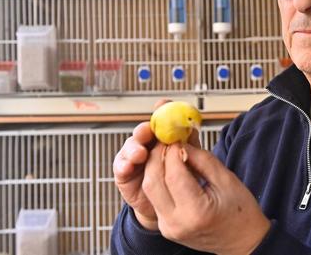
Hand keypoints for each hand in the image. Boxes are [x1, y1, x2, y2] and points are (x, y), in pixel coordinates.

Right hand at [113, 99, 199, 229]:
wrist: (171, 202)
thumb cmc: (180, 176)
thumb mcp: (187, 156)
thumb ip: (187, 139)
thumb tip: (190, 123)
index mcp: (162, 136)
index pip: (158, 120)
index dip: (159, 113)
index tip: (161, 107)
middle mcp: (146, 143)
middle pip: (141, 131)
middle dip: (143, 131)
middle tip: (147, 132)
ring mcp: (133, 157)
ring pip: (130, 147)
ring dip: (134, 148)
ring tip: (140, 153)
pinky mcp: (123, 173)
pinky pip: (120, 167)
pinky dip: (123, 165)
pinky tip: (128, 166)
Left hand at [143, 143, 270, 254]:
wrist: (242, 241)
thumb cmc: (240, 212)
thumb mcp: (226, 180)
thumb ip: (202, 159)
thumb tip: (181, 143)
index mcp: (196, 212)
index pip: (173, 174)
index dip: (172, 152)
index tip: (177, 138)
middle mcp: (176, 222)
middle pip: (152, 182)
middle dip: (156, 156)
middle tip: (167, 141)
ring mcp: (168, 227)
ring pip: (149, 189)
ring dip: (154, 167)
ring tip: (168, 152)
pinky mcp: (165, 227)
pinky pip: (155, 198)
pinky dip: (159, 179)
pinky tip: (169, 168)